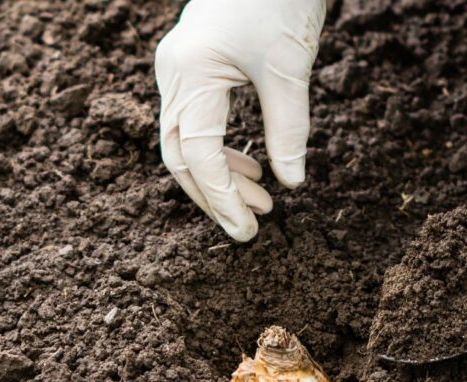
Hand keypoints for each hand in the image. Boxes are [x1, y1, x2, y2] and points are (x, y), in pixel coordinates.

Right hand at [155, 0, 327, 241]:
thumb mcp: (289, 68)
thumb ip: (288, 128)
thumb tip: (292, 182)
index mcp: (190, 72)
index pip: (197, 154)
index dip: (222, 197)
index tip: (248, 230)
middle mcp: (174, 72)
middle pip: (181, 154)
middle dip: (215, 195)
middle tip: (251, 227)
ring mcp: (179, 67)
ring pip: (187, 140)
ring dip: (221, 175)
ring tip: (263, 200)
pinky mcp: (195, 65)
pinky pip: (197, 120)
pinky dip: (222, 149)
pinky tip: (254, 166)